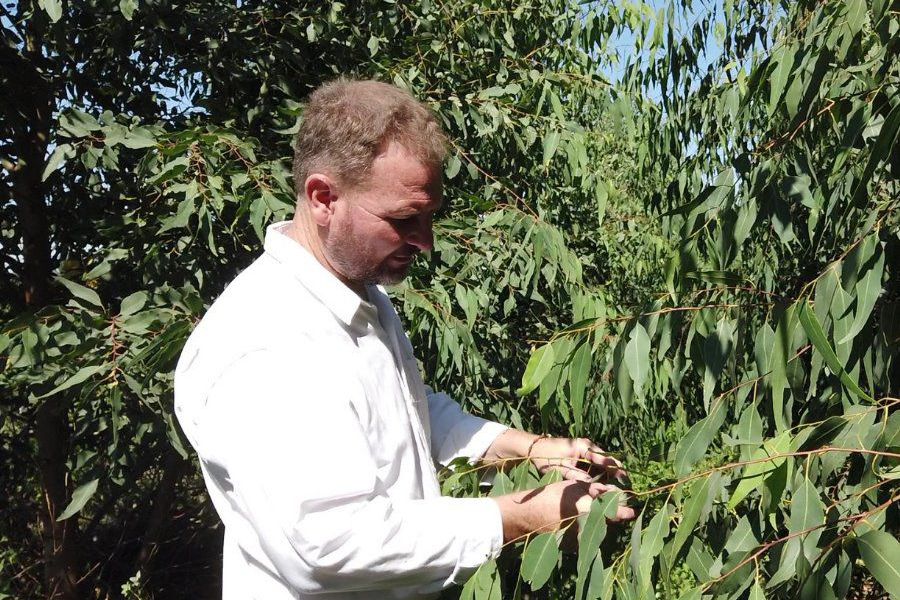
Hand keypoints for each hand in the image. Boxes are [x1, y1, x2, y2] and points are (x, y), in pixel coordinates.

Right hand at [491, 479, 635, 543]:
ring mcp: (581, 540)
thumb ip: (596, 489)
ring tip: (587, 511)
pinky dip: (586, 530)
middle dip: (610, 515)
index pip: (617, 514)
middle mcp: (588, 528)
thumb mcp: (573, 485)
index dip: (626, 511)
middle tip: (608, 505)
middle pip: (608, 523)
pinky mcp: (574, 547)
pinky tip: (576, 521)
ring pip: (597, 531)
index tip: (632, 510)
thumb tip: (614, 492)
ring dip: (598, 522)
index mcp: (590, 511)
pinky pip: (586, 538)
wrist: (527, 517)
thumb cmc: (550, 496)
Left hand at [528, 436, 627, 484]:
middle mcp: (587, 445)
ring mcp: (585, 449)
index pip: (603, 458)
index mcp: (582, 446)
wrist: (533, 447)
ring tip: (622, 486)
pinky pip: (595, 463)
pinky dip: (601, 472)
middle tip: (628, 484)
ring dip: (610, 473)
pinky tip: (608, 484)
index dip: (615, 469)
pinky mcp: (582, 454)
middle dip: (617, 471)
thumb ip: (575, 476)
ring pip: (602, 462)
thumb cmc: (545, 457)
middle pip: (606, 459)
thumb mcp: (559, 468)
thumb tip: (592, 485)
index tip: (625, 478)